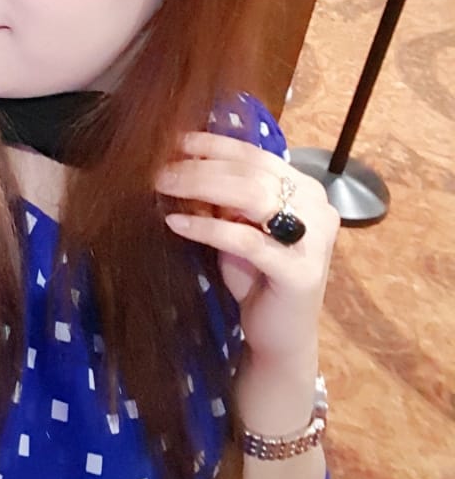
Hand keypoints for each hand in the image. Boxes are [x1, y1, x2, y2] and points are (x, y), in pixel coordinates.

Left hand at [155, 131, 338, 362]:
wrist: (279, 336)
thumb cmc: (257, 279)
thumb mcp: (238, 228)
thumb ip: (224, 198)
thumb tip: (180, 163)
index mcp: (306, 191)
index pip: (257, 156)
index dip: (215, 145)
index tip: (177, 141)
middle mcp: (317, 208)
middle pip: (251, 172)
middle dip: (200, 166)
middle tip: (160, 170)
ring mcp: (313, 239)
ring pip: (251, 196)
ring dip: (201, 186)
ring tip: (164, 186)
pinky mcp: (299, 271)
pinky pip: (247, 239)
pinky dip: (208, 228)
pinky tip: (177, 223)